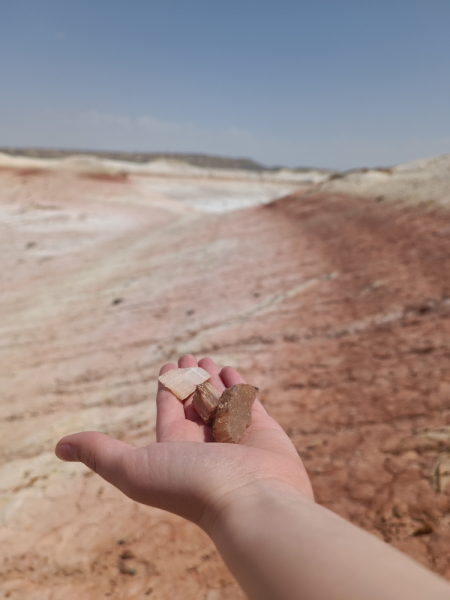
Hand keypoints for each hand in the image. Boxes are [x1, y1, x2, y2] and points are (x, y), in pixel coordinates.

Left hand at [55, 355, 313, 532]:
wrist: (251, 501)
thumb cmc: (192, 485)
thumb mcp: (134, 468)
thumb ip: (100, 453)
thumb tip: (59, 447)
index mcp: (176, 448)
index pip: (168, 411)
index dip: (166, 388)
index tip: (167, 368)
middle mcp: (205, 442)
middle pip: (194, 402)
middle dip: (190, 378)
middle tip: (189, 357)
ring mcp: (235, 435)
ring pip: (220, 398)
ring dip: (212, 378)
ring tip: (208, 359)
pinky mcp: (263, 430)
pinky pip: (247, 401)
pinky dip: (238, 385)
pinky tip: (230, 370)